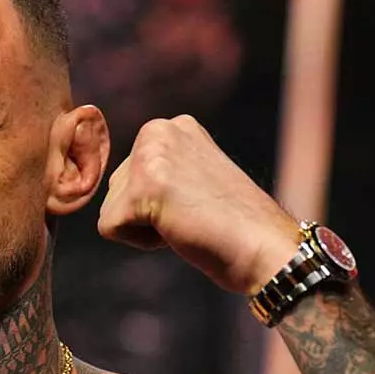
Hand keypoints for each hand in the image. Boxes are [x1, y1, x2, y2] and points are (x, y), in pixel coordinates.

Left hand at [97, 115, 299, 293]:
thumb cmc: (232, 222)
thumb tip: (118, 186)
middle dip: (146, 213)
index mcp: (169, 127)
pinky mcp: (141, 189)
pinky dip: (141, 242)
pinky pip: (109, 229)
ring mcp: (148, 158)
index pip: (128, 176)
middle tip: (193, 213)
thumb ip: (157, 171)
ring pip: (110, 210)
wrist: (266, 246)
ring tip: (188, 219)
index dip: (156, 202)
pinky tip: (179, 230)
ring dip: (145, 228)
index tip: (195, 202)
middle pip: (115, 190)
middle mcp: (156, 131)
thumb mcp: (189, 177)